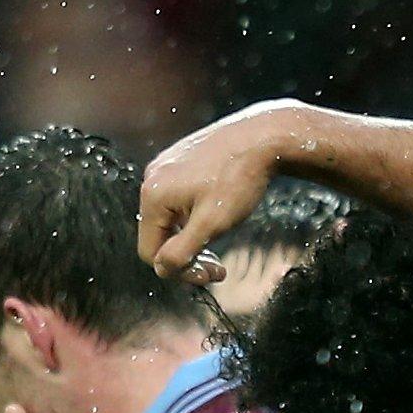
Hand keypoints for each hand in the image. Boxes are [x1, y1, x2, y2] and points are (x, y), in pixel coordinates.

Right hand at [139, 99, 312, 280]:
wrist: (262, 137)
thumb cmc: (239, 180)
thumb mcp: (212, 224)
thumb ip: (183, 251)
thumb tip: (161, 269)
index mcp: (153, 196)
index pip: (150, 252)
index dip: (179, 270)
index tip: (211, 275)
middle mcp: (152, 179)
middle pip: (160, 235)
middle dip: (188, 255)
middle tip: (219, 267)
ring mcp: (165, 167)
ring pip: (171, 218)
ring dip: (193, 236)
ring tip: (221, 238)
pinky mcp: (179, 160)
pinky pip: (179, 199)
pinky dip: (196, 214)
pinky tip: (220, 213)